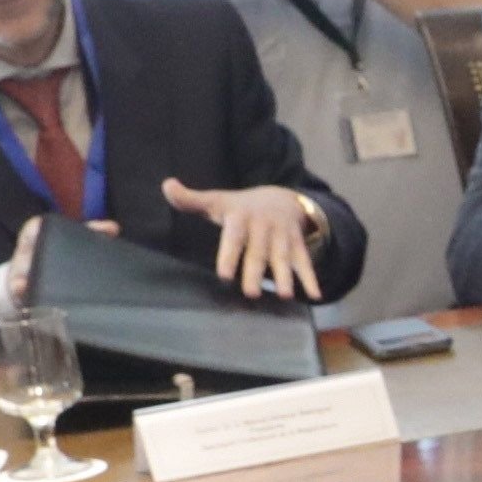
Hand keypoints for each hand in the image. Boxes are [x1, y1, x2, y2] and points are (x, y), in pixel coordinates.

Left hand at [160, 178, 323, 299]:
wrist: (283, 198)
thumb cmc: (242, 208)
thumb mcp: (218, 201)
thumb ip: (191, 200)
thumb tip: (166, 185)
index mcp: (240, 217)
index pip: (234, 237)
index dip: (229, 255)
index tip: (224, 274)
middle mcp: (263, 227)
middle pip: (258, 253)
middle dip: (255, 272)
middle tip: (250, 293)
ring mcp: (282, 237)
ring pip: (283, 259)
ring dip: (285, 277)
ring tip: (284, 295)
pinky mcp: (297, 246)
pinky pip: (305, 262)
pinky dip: (311, 279)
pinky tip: (315, 295)